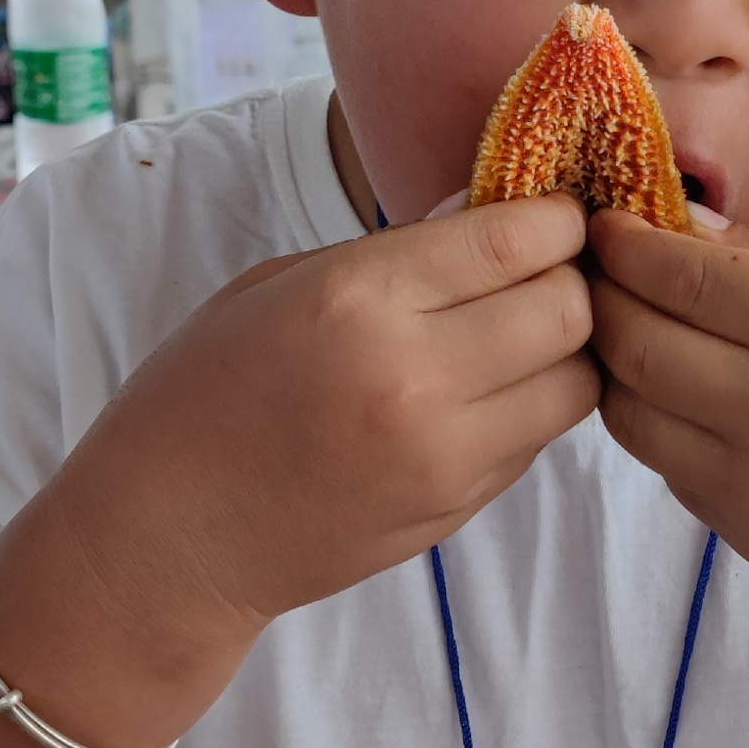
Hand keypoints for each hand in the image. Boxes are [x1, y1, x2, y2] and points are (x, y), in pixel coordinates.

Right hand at [5, 195, 597, 720]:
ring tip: (516, 336)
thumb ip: (396, 251)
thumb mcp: (280, 284)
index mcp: (361, 300)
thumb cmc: (206, 391)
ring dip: (564, 352)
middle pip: (571, 311)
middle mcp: (415, 378)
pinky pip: (537, 441)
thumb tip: (490, 212)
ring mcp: (443, 455)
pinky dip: (530, 409)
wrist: (170, 535)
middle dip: (570, 280)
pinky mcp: (456, 507)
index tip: (546, 214)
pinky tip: (480, 395)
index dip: (555, 217)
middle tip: (537, 273)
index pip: (519, 240)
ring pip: (578, 385)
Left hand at [587, 212, 748, 742]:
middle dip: (603, 295)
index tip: (607, 220)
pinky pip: (665, 465)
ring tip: (620, 321)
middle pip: (641, 343)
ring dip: (612, 361)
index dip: (631, 244)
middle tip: (592, 265)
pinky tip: (676, 388)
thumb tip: (686, 225)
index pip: (692, 277)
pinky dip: (653, 419)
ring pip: (633, 413)